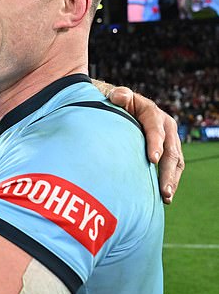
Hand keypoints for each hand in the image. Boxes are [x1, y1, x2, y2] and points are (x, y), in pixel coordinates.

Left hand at [108, 87, 183, 203]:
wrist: (125, 107)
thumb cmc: (118, 104)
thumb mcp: (118, 97)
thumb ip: (119, 96)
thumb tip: (118, 97)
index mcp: (153, 114)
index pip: (155, 130)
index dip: (155, 144)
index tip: (153, 159)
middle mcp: (166, 127)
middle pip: (170, 150)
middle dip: (167, 171)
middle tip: (164, 190)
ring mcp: (169, 140)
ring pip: (175, 161)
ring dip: (172, 180)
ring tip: (166, 197)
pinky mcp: (168, 150)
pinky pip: (173, 167)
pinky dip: (170, 181)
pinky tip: (164, 197)